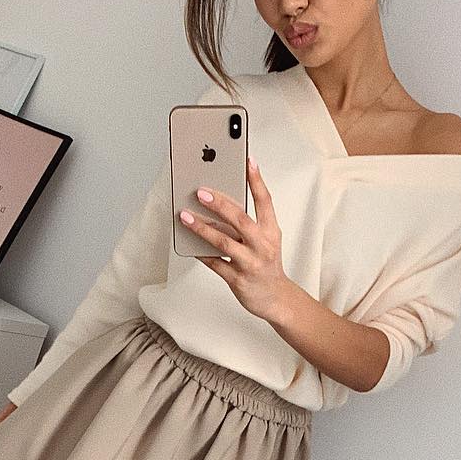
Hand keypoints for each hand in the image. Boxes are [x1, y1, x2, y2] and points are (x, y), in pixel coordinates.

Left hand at [178, 157, 291, 321]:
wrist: (275, 298)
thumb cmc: (266, 264)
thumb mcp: (266, 239)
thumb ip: (247, 222)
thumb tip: (219, 203)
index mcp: (271, 231)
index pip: (265, 201)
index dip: (256, 180)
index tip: (247, 161)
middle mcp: (262, 245)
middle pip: (241, 220)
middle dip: (220, 204)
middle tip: (201, 191)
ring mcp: (250, 263)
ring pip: (224, 242)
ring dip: (202, 228)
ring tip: (185, 216)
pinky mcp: (238, 280)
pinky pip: (215, 264)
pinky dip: (201, 253)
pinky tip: (188, 243)